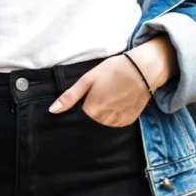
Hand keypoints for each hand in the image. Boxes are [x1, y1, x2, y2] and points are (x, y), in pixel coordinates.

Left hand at [48, 39, 172, 124]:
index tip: (81, 104)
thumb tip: (52, 110)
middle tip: (95, 100)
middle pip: (89, 125)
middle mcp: (105, 121)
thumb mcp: (88, 79)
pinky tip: (115, 104)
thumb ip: (69, 97)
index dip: (76, 113)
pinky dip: (113, 118)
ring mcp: (118, 123)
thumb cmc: (113, 70)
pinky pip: (115, 125)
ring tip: (106, 101)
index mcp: (92, 112)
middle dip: (88, 117)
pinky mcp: (129, 122)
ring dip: (101, 118)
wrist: (143, 69)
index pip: (77, 121)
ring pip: (102, 126)